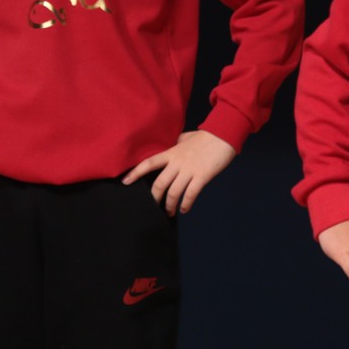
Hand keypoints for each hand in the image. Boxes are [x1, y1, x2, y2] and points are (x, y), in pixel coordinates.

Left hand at [122, 130, 236, 214]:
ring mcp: (189, 170)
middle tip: (154, 207)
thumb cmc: (206, 136)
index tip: (125, 182)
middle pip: (159, 184)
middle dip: (154, 198)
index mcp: (171, 152)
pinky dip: (185, 204)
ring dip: (169, 205)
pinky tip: (184, 209)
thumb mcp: (186, 137)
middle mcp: (177, 162)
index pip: (148, 163)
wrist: (223, 135)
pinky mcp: (201, 176)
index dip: (135, 173)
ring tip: (169, 212)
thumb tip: (173, 144)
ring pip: (173, 192)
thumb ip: (177, 143)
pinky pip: (190, 194)